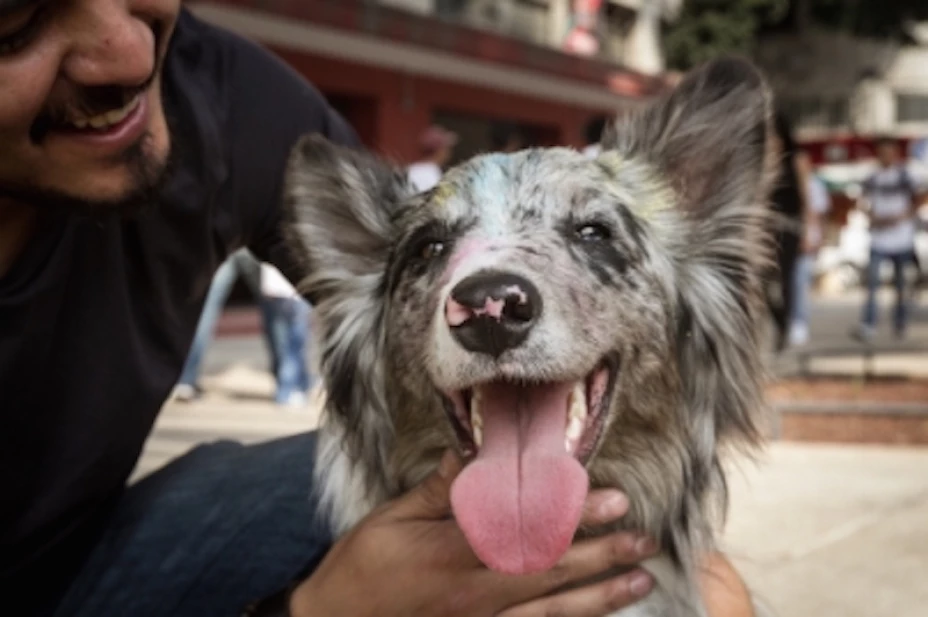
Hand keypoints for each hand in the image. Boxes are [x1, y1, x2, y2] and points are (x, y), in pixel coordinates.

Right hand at [290, 450, 655, 616]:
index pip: (524, 530)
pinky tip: (595, 616)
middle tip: (644, 538)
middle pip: (549, 572)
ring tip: (640, 580)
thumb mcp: (391, 519)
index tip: (610, 499)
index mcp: (450, 555)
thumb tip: (477, 456)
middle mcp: (473, 594)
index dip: (571, 516)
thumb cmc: (362, 568)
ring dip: (600, 596)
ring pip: (550, 611)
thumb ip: (440, 492)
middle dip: (601, 555)